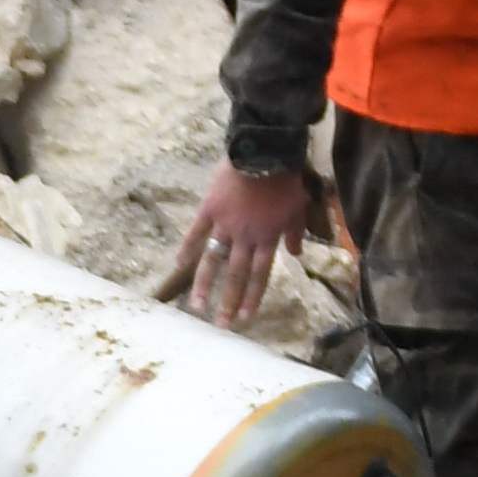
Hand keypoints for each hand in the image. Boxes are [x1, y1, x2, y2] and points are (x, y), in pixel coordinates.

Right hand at [165, 158, 324, 328]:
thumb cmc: (285, 179)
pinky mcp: (209, 209)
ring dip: (204, 285)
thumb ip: (295, 233)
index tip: (246, 319)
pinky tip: (179, 265)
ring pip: (213, 260)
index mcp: (267, 238)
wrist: (265, 152)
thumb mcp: (298, 207)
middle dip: (228, 302)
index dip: (252, 297)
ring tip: (196, 306)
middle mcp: (245, 237)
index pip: (259, 275)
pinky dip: (187, 248)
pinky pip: (197, 233)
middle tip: (221, 325)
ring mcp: (225, 225)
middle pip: (235, 275)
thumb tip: (296, 254)